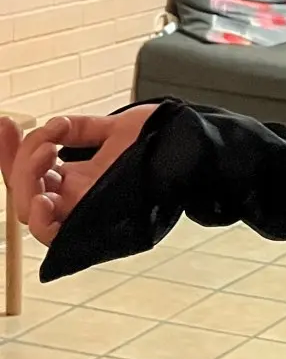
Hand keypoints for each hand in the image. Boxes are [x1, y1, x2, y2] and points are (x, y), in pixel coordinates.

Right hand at [0, 106, 157, 246]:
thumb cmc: (162, 141)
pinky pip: (54, 235)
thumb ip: (78, 129)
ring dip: (25, 183)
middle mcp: (74, 197)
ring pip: (31, 212)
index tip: (4, 122)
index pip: (28, 170)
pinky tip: (44, 197)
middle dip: (18, 163)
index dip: (9, 150)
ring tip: (45, 155)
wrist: (193, 148)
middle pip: (23, 191)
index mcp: (75, 176)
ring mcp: (84, 211)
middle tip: (44, 140)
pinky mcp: (95, 223)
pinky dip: (40, 218)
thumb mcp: (114, 128)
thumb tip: (49, 126)